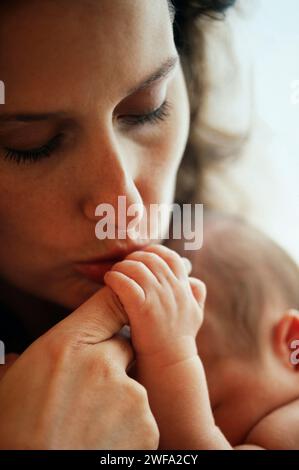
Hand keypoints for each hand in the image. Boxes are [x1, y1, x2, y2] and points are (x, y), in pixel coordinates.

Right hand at [0, 286, 158, 448]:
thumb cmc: (14, 434)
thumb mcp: (9, 384)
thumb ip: (26, 359)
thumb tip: (15, 358)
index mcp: (67, 345)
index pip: (110, 302)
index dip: (115, 306)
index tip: (116, 311)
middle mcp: (103, 363)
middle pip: (125, 344)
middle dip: (112, 361)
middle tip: (88, 388)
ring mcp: (130, 395)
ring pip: (134, 382)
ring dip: (120, 396)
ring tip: (90, 422)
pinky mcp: (146, 426)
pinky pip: (143, 414)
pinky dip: (129, 423)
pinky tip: (103, 438)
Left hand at [104, 244, 205, 364]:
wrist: (170, 365)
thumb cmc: (177, 340)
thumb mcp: (195, 315)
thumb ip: (196, 295)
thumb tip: (194, 280)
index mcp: (185, 289)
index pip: (171, 257)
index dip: (153, 253)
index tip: (141, 258)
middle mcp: (174, 290)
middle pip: (151, 260)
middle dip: (134, 259)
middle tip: (123, 267)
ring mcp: (160, 299)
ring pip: (137, 268)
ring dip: (122, 267)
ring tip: (114, 274)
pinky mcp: (144, 310)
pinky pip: (125, 283)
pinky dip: (115, 278)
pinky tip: (109, 281)